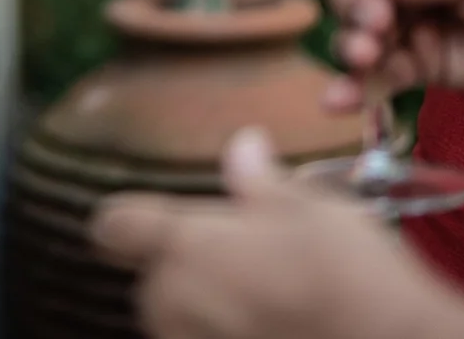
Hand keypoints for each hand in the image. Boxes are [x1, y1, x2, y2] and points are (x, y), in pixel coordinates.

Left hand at [91, 128, 457, 338]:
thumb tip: (242, 144)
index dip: (128, 220)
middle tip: (246, 261)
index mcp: (187, 246)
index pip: (115, 226)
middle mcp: (177, 300)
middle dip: (187, 270)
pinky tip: (271, 325)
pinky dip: (227, 332)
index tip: (146, 220)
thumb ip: (260, 180)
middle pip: (154, 280)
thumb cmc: (348, 272)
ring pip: (178, 321)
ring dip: (205, 309)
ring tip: (266, 298)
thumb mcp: (310, 208)